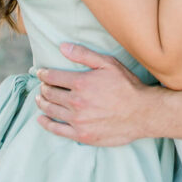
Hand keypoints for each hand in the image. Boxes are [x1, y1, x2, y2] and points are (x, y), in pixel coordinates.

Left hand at [35, 43, 153, 145]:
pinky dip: (46, 123)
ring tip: (39, 98)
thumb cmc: (126, 86)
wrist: (141, 113)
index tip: (40, 72)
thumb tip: (62, 47)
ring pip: (51, 110)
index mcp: (81, 83)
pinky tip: (41, 119)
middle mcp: (76, 102)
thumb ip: (84, 54)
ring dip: (42, 102)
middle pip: (50, 93)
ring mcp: (78, 120)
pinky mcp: (81, 135)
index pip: (53, 77)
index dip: (44, 74)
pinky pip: (57, 129)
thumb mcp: (108, 63)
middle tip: (42, 85)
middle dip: (43, 88)